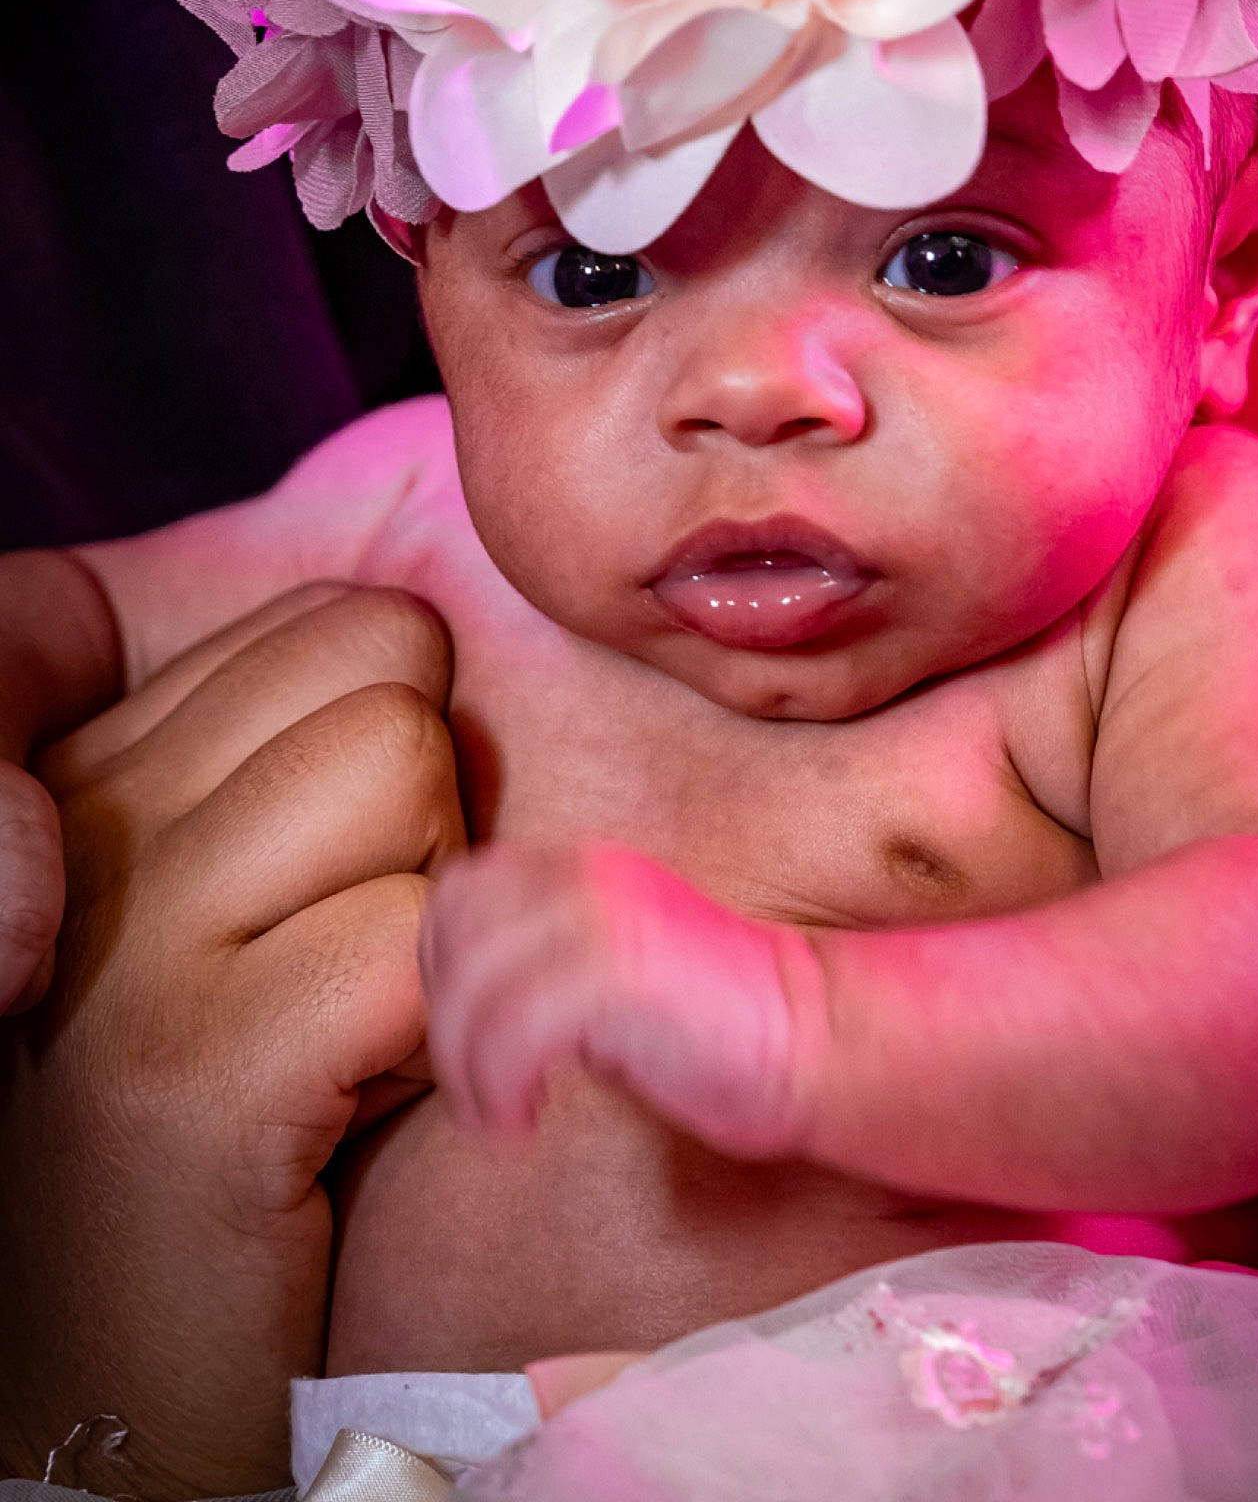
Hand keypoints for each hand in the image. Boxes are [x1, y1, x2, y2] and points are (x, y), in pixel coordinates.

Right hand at [0, 583, 463, 1498]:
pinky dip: (431, 1034)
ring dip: (432, 911)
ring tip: (342, 1023)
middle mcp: (82, 817)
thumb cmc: (249, 1113)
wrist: (138, 1378)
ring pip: (408, 772)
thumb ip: (297, 750)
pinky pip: (414, 945)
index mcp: (95, 761)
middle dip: (425, 810)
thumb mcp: (239, 892)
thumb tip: (425, 638)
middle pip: (388, 670)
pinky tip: (353, 1105)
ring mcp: (115, 943)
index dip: (388, 715)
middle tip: (337, 956)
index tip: (340, 865)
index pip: (335, 622)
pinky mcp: (182, 1076)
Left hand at [422, 840, 821, 1160]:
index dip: (445, 974)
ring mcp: (604, 915)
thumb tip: (458, 1004)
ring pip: (472, 982)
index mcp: (581, 866)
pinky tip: (521, 1125)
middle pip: (451, 930)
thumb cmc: (710, 1028)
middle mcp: (586, 873)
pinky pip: (511, 1029)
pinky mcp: (623, 971)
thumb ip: (542, 965)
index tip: (474, 1044)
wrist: (818, 1039)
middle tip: (478, 1086)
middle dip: (445, 1017)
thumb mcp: (610, 977)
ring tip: (499, 1115)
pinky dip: (497, 1089)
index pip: (458, 895)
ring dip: (466, 1065)